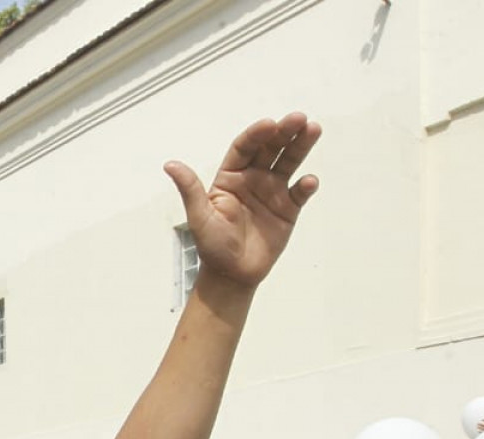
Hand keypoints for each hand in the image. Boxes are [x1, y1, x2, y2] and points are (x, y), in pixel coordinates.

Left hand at [167, 112, 321, 290]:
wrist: (231, 275)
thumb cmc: (212, 245)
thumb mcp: (199, 216)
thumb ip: (190, 189)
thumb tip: (170, 165)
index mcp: (231, 176)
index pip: (244, 148)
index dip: (256, 135)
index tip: (269, 124)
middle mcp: (253, 178)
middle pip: (270, 149)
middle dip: (284, 132)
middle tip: (299, 118)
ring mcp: (273, 191)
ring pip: (289, 162)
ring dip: (301, 145)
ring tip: (313, 129)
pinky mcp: (288, 209)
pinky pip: (299, 192)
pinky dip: (306, 185)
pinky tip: (308, 181)